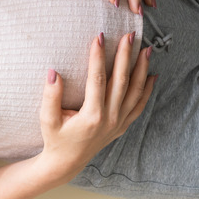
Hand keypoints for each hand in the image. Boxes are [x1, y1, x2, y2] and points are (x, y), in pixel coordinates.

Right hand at [38, 32, 155, 179]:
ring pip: (134, 92)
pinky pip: (139, 106)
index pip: (97, 79)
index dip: (98, 57)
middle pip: (121, 81)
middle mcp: (110, 118)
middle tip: (129, 36)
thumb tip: (53, 73)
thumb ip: (50, 96)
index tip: (99, 37)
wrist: (66, 163)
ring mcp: (118, 123)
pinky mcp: (121, 126)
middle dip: (125, 56)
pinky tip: (151, 76)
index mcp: (92, 115)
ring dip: (141, 69)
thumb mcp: (47, 119)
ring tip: (145, 49)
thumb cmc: (55, 139)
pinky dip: (146, 90)